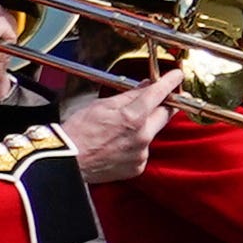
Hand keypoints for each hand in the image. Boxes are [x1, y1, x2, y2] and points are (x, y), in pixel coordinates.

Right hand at [61, 68, 183, 184]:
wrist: (66, 162)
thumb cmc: (77, 132)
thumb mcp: (101, 105)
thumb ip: (129, 96)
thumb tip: (147, 86)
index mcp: (133, 116)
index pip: (159, 93)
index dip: (170, 82)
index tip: (177, 75)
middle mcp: (143, 135)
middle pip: (165, 114)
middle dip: (163, 106)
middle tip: (157, 102)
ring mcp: (142, 152)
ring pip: (152, 134)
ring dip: (143, 129)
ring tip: (119, 131)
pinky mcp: (138, 166)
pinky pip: (142, 152)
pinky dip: (134, 147)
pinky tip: (117, 147)